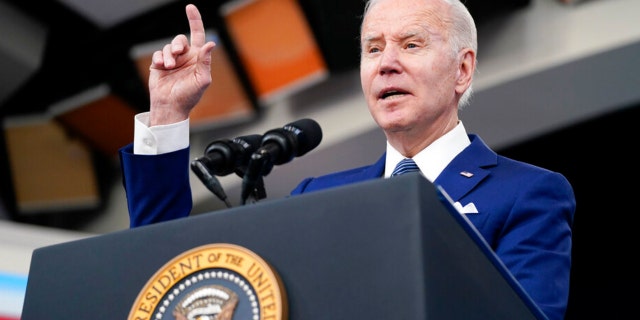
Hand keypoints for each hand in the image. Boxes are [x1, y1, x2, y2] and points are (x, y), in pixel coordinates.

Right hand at [148, 4, 215, 125]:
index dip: (194, 21)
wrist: (171, 106)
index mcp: (197, 59)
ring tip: (169, 67)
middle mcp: (185, 57)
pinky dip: (159, 58)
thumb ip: (206, 61)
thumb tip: (211, 44)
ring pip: (168, 46)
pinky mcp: (159, 65)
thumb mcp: (202, 79)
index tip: (190, 8)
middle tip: (178, 53)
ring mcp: (172, 61)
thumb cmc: (189, 96)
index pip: (197, 35)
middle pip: (180, 39)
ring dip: (169, 55)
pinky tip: (161, 67)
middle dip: (178, 44)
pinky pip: (158, 53)